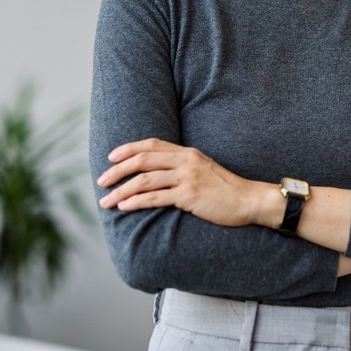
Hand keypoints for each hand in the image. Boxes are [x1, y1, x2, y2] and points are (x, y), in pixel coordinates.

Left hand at [97, 138, 267, 226]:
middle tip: (101, 181)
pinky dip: (136, 201)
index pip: (152, 144)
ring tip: (106, 200)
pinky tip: (124, 206)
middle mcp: (186, 161)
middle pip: (143, 160)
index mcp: (188, 152)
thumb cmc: (225, 189)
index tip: (111, 157)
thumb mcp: (204, 169)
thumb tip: (157, 174)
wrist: (248, 200)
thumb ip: (183, 167)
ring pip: (145, 180)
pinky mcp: (189, 195)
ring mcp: (188, 177)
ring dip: (121, 190)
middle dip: (118, 170)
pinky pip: (156, 198)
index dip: (128, 149)